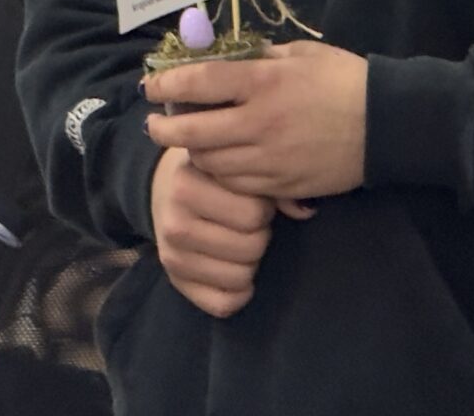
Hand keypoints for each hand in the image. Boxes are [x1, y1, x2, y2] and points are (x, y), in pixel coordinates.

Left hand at [143, 41, 366, 200]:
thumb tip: (225, 58)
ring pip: (210, 163)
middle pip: (192, 132)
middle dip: (164, 128)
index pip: (198, 82)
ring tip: (189, 142)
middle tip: (155, 124)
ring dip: (192, 152)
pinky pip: (235, 183)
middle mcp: (259, 123)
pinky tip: (221, 162)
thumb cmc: (345, 79)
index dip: (166, 83)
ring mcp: (269, 159)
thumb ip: (260, 58)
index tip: (151, 85)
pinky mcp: (280, 185)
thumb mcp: (301, 53)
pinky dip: (220, 172)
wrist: (388, 125)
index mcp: (263, 83)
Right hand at [149, 147, 309, 318]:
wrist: (169, 190)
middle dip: (259, 235)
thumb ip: (271, 185)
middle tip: (248, 225)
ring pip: (239, 278)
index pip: (252, 214)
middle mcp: (174, 224)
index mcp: (187, 185)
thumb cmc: (215, 178)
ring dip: (250, 263)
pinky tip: (237, 271)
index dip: (264, 208)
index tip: (254, 200)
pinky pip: (223, 304)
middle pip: (250, 247)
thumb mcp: (236, 169)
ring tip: (240, 242)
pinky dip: (239, 293)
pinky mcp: (176, 283)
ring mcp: (172, 257)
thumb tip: (305, 211)